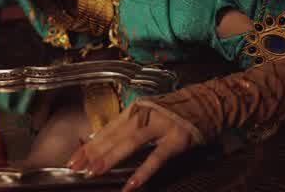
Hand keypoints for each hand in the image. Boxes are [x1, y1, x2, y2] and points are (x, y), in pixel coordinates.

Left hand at [66, 101, 196, 190]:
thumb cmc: (177, 110)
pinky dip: (142, 172)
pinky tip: (130, 185)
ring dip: (110, 157)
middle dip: (93, 151)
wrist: (209, 101)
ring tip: (94, 170)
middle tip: (75, 165)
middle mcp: (145, 115)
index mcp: (136, 109)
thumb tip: (105, 141)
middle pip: (114, 135)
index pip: (108, 128)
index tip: (75, 156)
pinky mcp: (176, 140)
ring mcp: (160, 126)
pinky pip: (156, 158)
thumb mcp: (149, 113)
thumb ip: (129, 126)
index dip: (90, 143)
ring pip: (130, 143)